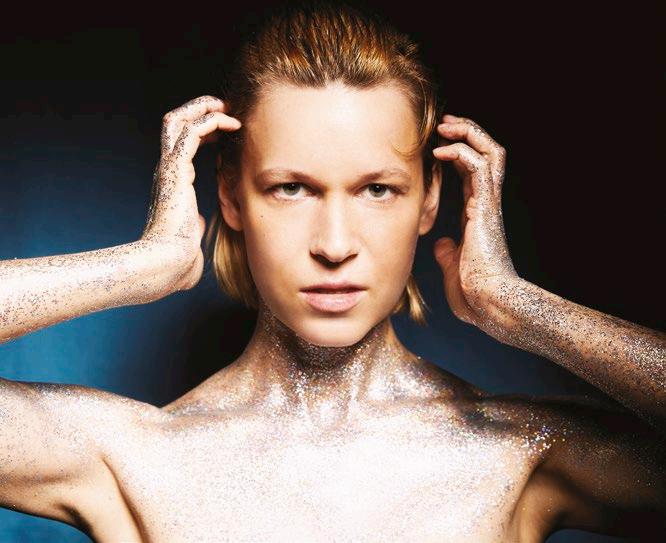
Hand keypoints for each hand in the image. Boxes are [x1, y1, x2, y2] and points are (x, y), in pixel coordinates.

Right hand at [140, 95, 241, 291]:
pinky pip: (191, 133)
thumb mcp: (191, 236)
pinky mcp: (176, 171)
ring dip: (205, 109)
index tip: (225, 128)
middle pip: (174, 123)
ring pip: (179, 120)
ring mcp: (169, 169)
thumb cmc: (178, 259)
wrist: (166, 265)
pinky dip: (211, 121)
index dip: (202, 129)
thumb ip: (194, 225)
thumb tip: (198, 224)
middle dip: (198, 109)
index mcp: (172, 183)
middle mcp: (167, 171)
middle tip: (224, 106)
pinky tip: (231, 124)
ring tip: (229, 108)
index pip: (182, 144)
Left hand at [432, 114, 517, 325]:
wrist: (489, 306)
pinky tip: (440, 151)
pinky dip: (461, 152)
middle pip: (487, 154)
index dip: (458, 154)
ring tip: (446, 125)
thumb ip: (449, 253)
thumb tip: (442, 245)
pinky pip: (479, 167)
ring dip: (468, 133)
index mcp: (478, 215)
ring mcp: (489, 204)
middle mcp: (486, 204)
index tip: (438, 144)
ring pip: (490, 152)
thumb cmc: (474, 295)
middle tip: (445, 123)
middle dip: (467, 133)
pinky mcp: (486, 207)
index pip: (471, 173)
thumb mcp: (453, 269)